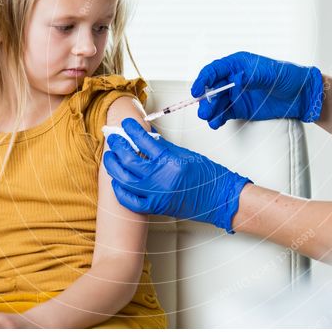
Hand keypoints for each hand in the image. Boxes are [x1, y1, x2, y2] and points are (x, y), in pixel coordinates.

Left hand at [103, 118, 250, 232]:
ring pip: (125, 179)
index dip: (132, 130)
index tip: (127, 123)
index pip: (143, 141)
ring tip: (111, 157)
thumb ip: (164, 148)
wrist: (220, 198)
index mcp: (170, 161)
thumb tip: (146, 141)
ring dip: (114, 167)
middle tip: (114, 139)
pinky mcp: (156, 207)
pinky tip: (117, 182)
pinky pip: (130, 201)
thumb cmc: (208, 176)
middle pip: (129, 159)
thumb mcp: (186, 155)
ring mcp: (157, 194)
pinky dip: (121, 191)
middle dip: (118, 147)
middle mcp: (161, 178)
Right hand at [191, 51, 323, 128]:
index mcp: (238, 64)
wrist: (301, 96)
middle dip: (206, 99)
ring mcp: (236, 94)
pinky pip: (224, 114)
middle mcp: (233, 79)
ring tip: (209, 118)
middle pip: (212, 88)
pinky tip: (216, 123)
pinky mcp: (240, 109)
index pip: (214, 70)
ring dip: (210, 110)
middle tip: (204, 110)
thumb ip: (251, 76)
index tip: (196, 90)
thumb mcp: (270, 74)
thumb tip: (235, 79)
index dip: (203, 79)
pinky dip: (218, 119)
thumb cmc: (288, 77)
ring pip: (216, 102)